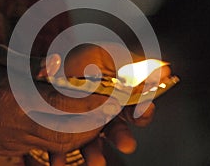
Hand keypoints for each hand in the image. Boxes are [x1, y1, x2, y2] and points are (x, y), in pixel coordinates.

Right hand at [0, 45, 112, 158]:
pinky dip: (71, 138)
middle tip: (112, 105)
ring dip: (88, 131)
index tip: (108, 91)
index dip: (91, 98)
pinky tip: (80, 126)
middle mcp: (18, 123)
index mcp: (11, 95)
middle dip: (97, 119)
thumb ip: (27, 62)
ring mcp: (17, 140)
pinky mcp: (16, 148)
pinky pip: (51, 147)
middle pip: (70, 128)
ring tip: (102, 116)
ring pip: (64, 143)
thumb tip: (57, 65)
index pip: (63, 101)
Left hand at [47, 43, 170, 165]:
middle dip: (123, 137)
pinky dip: (62, 159)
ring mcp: (81, 124)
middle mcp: (101, 112)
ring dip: (96, 155)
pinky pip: (63, 150)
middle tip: (127, 145)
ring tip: (96, 163)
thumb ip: (132, 65)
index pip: (136, 107)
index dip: (142, 111)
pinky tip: (59, 163)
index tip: (144, 112)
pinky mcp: (61, 134)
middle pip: (117, 129)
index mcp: (115, 95)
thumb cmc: (77, 57)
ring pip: (93, 145)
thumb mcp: (106, 55)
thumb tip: (166, 68)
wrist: (42, 64)